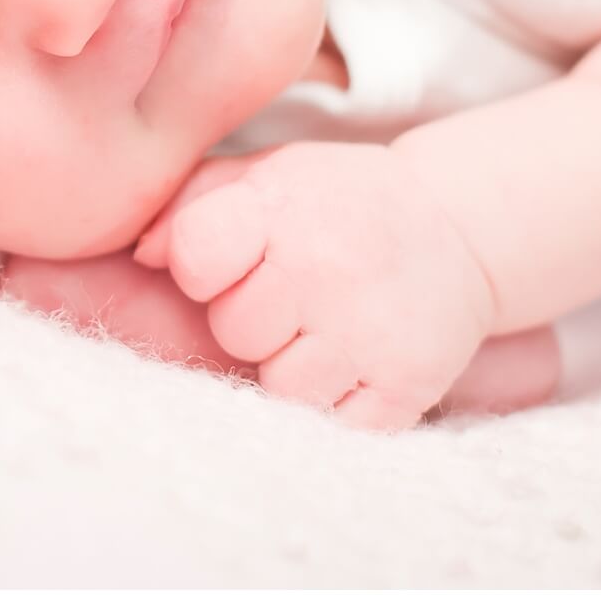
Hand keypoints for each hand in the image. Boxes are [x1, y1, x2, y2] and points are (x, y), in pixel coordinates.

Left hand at [133, 141, 498, 430]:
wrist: (458, 228)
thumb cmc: (337, 204)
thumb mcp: (269, 174)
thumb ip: (191, 203)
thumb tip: (142, 256)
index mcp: (284, 208)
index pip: (197, 254)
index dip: (204, 266)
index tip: (234, 260)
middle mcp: (328, 269)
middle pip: (235, 329)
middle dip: (251, 320)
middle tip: (292, 295)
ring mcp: (370, 333)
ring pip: (279, 386)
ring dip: (292, 367)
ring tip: (323, 328)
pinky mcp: (405, 387)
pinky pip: (330, 425)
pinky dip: (334, 403)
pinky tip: (353, 360)